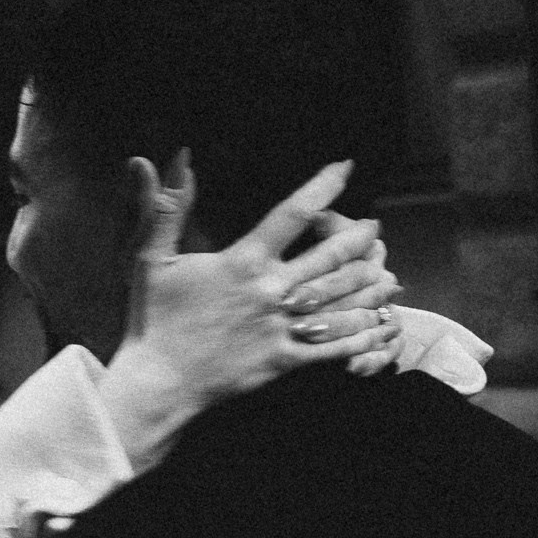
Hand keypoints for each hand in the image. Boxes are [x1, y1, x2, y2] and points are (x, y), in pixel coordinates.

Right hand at [97, 152, 399, 468]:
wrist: (158, 380)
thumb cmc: (153, 316)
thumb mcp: (151, 255)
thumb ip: (167, 206)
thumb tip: (174, 158)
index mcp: (243, 261)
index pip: (293, 214)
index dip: (323, 187)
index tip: (344, 168)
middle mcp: (270, 291)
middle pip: (331, 257)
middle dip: (359, 238)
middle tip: (375, 228)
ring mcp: (280, 327)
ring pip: (341, 301)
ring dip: (369, 285)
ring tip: (386, 273)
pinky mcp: (284, 360)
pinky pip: (333, 347)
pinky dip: (360, 335)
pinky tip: (377, 324)